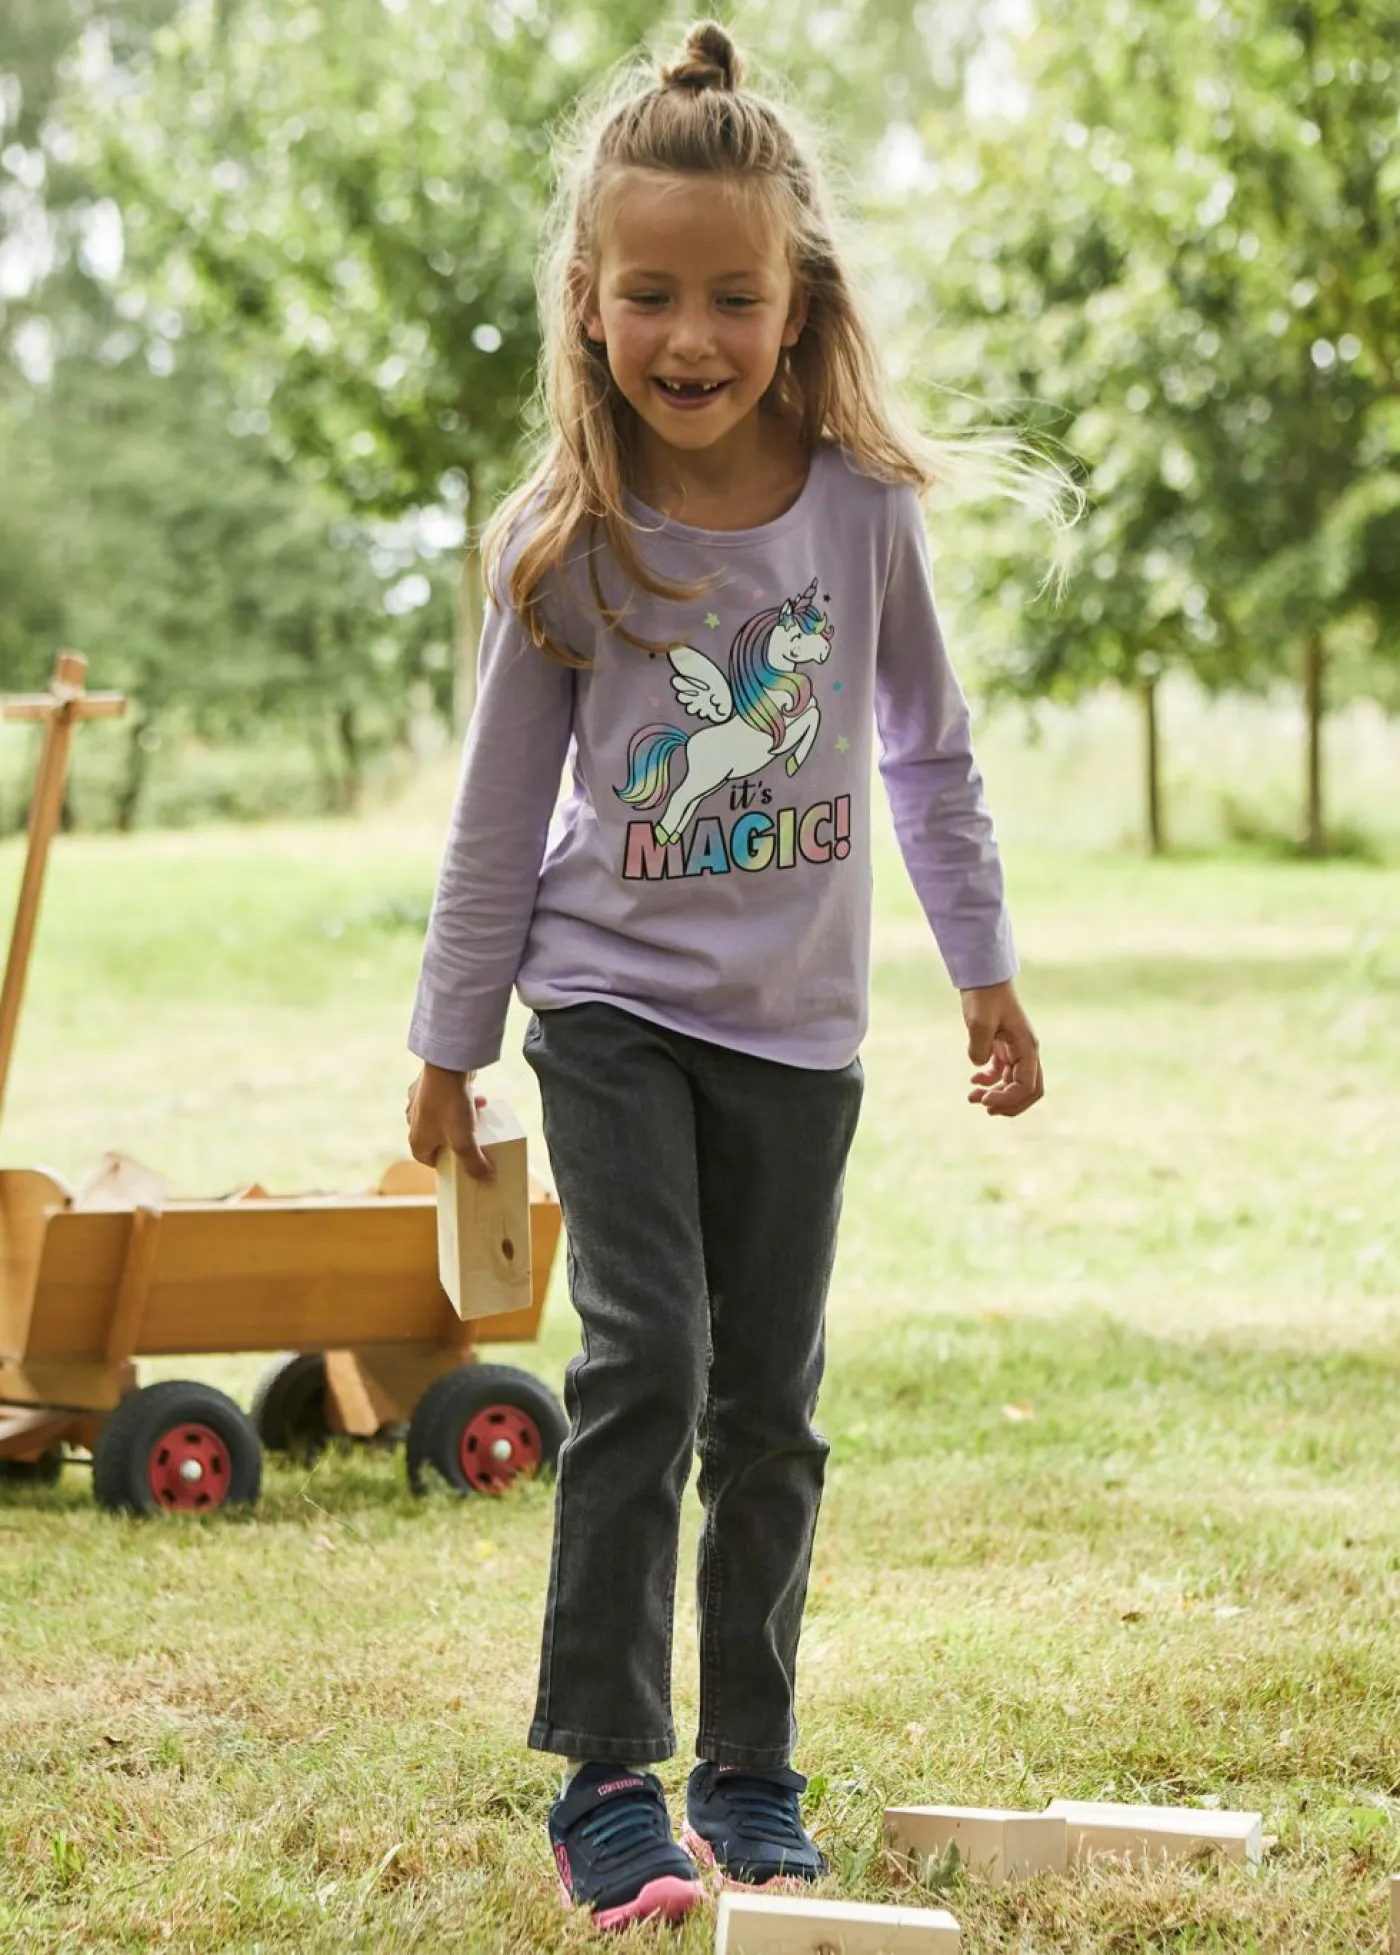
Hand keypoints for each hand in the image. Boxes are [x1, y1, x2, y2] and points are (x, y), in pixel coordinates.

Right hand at [405, 1064, 494, 1180]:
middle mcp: (413, 1120)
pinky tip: (476, 1099)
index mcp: (416, 1139)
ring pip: (443, 1117)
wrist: (446, 1066)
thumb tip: (485, 1180)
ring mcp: (419, 1101)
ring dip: (462, 1119)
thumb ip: (474, 1164)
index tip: (461, 1162)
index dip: (445, 1163)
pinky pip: (446, 1099)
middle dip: (456, 1140)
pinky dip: (461, 1101)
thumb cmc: (451, 1106)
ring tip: (477, 1117)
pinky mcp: (429, 1085)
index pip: (426, 1160)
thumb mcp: (465, 1142)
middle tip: (473, 1140)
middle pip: (437, 1138)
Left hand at [961, 979, 1043, 1116]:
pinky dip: (990, 1082)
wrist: (983, 978)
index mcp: (1027, 1048)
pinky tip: (974, 1080)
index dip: (1008, 1099)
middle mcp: (1026, 1052)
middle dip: (1008, 1104)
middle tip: (984, 1107)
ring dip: (996, 1095)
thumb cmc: (985, 997)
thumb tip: (979, 1067)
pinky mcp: (1003, 1048)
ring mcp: (1016, 1050)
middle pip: (1028, 1091)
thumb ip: (979, 1047)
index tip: (983, 1099)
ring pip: (1013, 1084)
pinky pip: (1002, 1073)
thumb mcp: (979, 1021)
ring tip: (971, 1098)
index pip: (1027, 1086)